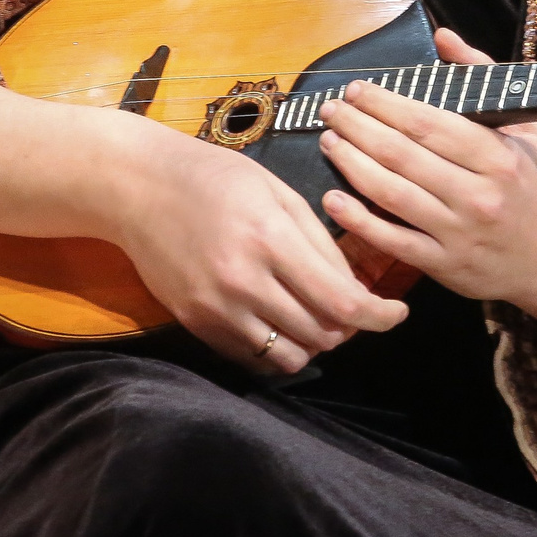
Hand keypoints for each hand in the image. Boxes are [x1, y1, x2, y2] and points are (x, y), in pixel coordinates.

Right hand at [110, 129, 406, 375]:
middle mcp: (244, 281)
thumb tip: (357, 288)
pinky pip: (252, 358)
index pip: (341, 302)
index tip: (397, 313)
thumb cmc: (216, 178)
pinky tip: (278, 320)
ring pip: (289, 356)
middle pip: (321, 334)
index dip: (379, 316)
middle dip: (348, 326)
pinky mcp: (196, 324)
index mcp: (271, 239)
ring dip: (313, 342)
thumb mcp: (278, 192)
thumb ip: (320, 241)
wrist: (139, 188)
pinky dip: (276, 348)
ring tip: (313, 315)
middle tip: (350, 306)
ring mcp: (216, 308)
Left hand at [319, 27, 536, 353]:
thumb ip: (484, 77)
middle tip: (331, 110)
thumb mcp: (528, 128)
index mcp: (498, 157)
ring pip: (392, 193)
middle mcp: (477, 194)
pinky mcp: (445, 265)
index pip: (428, 123)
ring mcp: (459, 232)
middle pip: (402, 154)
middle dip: (358, 127)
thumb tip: (442, 36)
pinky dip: (359, 220)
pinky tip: (334, 199)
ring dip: (352, 164)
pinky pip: (393, 240)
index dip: (385, 104)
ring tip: (329, 142)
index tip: (358, 89)